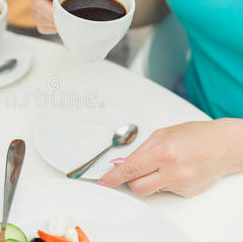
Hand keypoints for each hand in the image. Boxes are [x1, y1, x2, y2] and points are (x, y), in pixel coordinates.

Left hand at [100, 119, 242, 196]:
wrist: (225, 145)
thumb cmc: (195, 135)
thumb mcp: (163, 134)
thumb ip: (140, 150)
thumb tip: (122, 162)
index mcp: (164, 152)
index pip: (130, 169)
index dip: (113, 177)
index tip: (103, 181)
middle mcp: (173, 171)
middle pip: (137, 186)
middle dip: (130, 179)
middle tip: (133, 169)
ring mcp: (180, 184)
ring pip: (150, 189)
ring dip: (148, 179)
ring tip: (161, 164)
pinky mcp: (186, 193)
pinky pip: (164, 190)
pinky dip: (162, 181)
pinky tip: (173, 169)